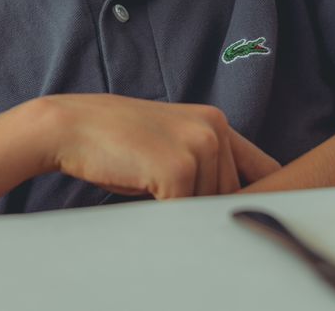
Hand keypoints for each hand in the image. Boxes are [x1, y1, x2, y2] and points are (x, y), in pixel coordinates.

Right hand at [36, 94, 279, 198]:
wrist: (71, 127)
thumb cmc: (116, 141)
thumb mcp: (170, 141)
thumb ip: (205, 162)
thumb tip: (235, 202)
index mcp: (215, 120)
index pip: (263, 167)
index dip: (263, 193)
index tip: (258, 211)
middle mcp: (214, 129)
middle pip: (232, 195)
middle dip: (204, 204)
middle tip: (164, 191)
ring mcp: (199, 147)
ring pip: (209, 206)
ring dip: (182, 208)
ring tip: (148, 183)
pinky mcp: (179, 169)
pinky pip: (184, 213)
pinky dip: (164, 214)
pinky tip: (140, 188)